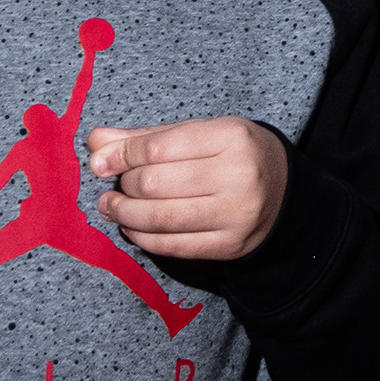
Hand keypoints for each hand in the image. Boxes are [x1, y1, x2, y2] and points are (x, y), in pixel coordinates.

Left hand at [85, 118, 286, 261]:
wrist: (284, 194)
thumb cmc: (234, 156)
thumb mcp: (200, 134)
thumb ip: (147, 138)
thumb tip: (95, 142)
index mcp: (232, 137)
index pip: (160, 147)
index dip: (122, 155)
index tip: (99, 162)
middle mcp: (238, 175)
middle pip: (155, 184)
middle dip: (124, 185)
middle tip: (113, 184)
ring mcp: (235, 214)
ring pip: (160, 218)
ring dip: (124, 213)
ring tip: (111, 206)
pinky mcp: (229, 246)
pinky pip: (172, 246)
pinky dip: (142, 238)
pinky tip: (132, 227)